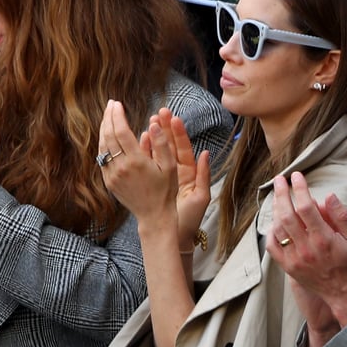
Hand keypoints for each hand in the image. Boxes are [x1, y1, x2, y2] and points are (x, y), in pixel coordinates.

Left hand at [98, 100, 178, 227]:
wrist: (154, 215)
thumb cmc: (166, 190)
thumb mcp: (170, 166)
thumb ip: (161, 144)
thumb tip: (153, 124)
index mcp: (136, 161)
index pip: (120, 131)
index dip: (117, 115)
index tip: (117, 104)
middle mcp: (121, 167)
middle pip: (108, 136)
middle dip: (108, 117)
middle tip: (111, 105)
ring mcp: (112, 175)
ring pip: (102, 147)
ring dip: (103, 129)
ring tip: (108, 117)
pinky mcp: (109, 182)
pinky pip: (102, 159)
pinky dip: (103, 144)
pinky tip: (108, 137)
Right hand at [152, 108, 210, 250]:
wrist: (174, 234)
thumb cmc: (189, 219)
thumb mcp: (200, 196)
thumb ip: (204, 175)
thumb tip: (206, 153)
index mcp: (189, 173)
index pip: (184, 148)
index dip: (179, 133)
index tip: (173, 118)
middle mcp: (176, 172)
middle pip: (170, 146)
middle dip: (165, 128)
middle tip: (160, 111)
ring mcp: (163, 175)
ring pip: (158, 152)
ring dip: (154, 136)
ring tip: (150, 120)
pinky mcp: (153, 180)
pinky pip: (148, 162)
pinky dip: (144, 150)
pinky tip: (140, 137)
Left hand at [266, 172, 346, 328]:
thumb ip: (342, 217)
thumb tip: (329, 196)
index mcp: (324, 240)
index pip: (306, 207)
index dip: (300, 189)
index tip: (297, 176)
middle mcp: (307, 249)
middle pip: (287, 215)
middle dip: (281, 194)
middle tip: (279, 180)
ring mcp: (295, 260)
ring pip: (278, 229)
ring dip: (275, 210)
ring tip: (277, 195)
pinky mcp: (289, 268)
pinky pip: (273, 247)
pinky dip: (272, 232)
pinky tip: (275, 221)